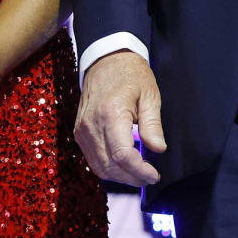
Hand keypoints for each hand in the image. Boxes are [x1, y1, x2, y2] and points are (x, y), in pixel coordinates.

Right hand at [74, 50, 164, 185]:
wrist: (106, 60)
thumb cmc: (130, 74)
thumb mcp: (149, 95)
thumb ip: (152, 125)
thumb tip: (158, 148)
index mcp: (110, 113)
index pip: (122, 155)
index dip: (139, 171)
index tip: (154, 175)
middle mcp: (91, 124)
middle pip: (110, 165)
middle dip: (132, 177)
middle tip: (150, 177)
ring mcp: (82, 129)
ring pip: (99, 167)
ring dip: (120, 176)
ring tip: (138, 174)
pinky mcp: (79, 131)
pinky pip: (91, 159)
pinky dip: (107, 168)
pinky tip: (123, 166)